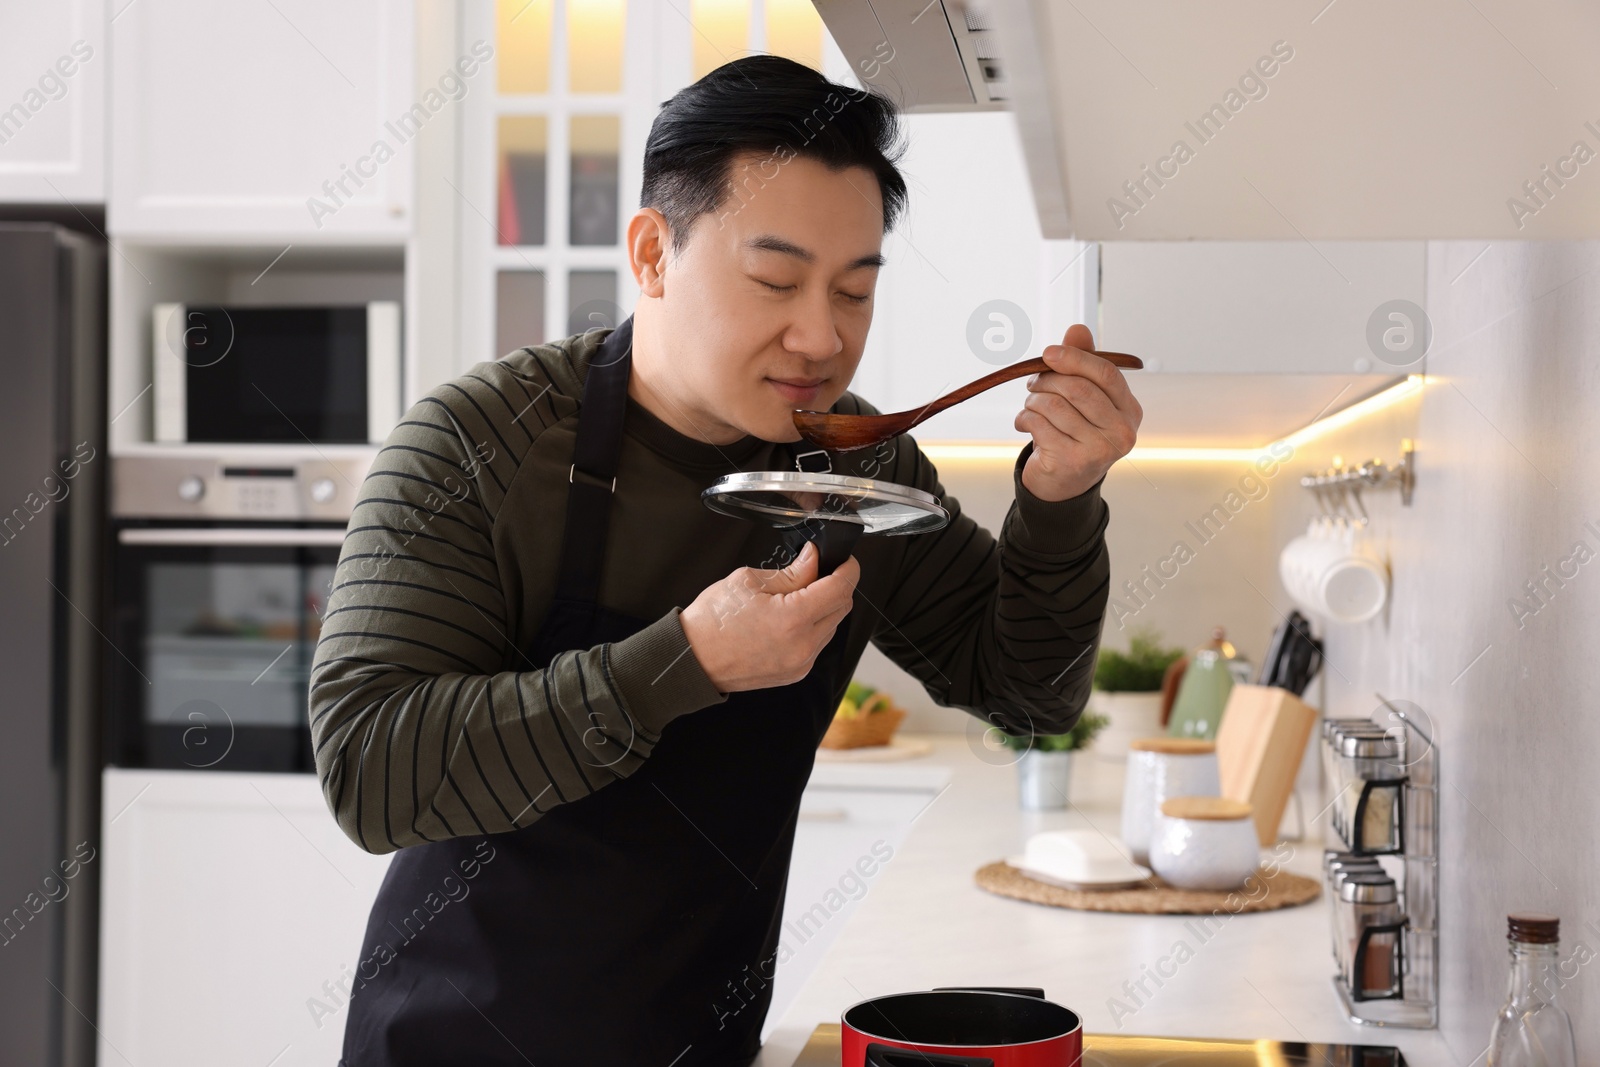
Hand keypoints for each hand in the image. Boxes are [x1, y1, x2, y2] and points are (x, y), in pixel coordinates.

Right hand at [679, 542, 859, 692]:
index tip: (844, 560)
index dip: (848, 569)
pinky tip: (789, 619)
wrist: (692, 660)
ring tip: (794, 598)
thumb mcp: (749, 581)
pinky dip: (813, 627)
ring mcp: (801, 663)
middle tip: (816, 573)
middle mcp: (803, 646)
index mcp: (793, 619)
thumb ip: (792, 572)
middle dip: (836, 586)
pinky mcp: (796, 673)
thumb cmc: (711, 622)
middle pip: (842, 608)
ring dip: (824, 608)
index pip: (841, 588)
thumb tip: (815, 559)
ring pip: (832, 626)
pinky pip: (818, 644)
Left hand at [1015, 323, 1142, 501]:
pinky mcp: (1072, 462)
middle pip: (1078, 388)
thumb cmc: (1074, 434)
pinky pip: (1039, 424)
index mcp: (1130, 410)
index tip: (1048, 353)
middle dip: (1047, 380)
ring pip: (1055, 405)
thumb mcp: (1083, 399)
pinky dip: (1024, 418)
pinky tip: (1025, 424)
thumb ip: (1082, 364)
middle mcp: (1122, 432)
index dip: (1075, 358)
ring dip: (1033, 401)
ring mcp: (1099, 450)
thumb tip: (1077, 328)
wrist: (1063, 485)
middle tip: (1033, 384)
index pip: (1106, 374)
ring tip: (1030, 406)